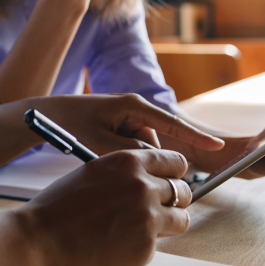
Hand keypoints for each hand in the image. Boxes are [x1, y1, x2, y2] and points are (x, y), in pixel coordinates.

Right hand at [17, 149, 193, 265]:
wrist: (39, 240)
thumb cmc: (58, 209)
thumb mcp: (94, 173)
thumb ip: (125, 173)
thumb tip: (149, 178)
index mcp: (128, 162)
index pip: (175, 161)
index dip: (173, 174)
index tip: (169, 182)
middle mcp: (142, 185)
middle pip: (182, 189)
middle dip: (173, 199)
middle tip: (159, 208)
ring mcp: (146, 216)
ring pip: (181, 217)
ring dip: (168, 223)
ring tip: (145, 227)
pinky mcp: (145, 245)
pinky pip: (160, 243)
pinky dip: (145, 244)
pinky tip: (122, 243)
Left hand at [30, 93, 224, 155]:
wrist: (47, 115)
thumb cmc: (71, 123)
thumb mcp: (99, 141)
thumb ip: (130, 152)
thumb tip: (153, 160)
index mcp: (133, 105)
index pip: (172, 123)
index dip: (195, 136)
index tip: (218, 146)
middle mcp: (135, 109)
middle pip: (154, 143)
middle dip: (140, 156)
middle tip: (107, 152)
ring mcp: (128, 118)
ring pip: (143, 149)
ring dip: (127, 157)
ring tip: (97, 149)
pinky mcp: (121, 126)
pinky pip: (131, 147)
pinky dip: (120, 154)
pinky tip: (99, 149)